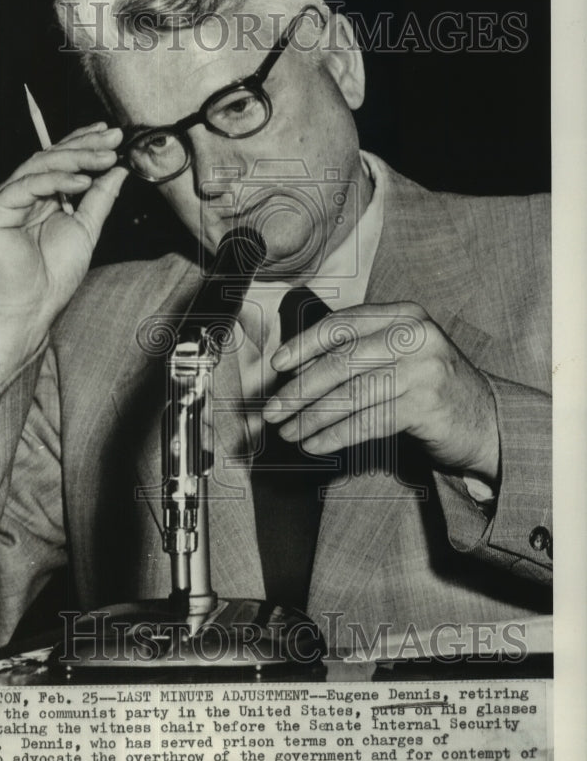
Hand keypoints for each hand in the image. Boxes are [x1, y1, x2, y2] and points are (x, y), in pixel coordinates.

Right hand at [0, 122, 126, 393]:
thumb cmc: (51, 278)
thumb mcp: (84, 230)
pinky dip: (57, 181)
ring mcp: (2, 201)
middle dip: (84, 144)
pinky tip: (84, 180)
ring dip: (76, 158)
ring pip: (39, 166)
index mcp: (35, 198)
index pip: (59, 160)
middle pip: (50, 157)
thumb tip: (118, 170)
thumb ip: (98, 199)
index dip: (83, 143)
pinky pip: (27, 187)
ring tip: (106, 156)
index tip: (111, 133)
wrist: (27, 310)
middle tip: (113, 137)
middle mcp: (16, 194)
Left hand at [262, 302, 499, 483]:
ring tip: (289, 432)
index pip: (342, 325)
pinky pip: (368, 421)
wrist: (486, 419)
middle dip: (300, 389)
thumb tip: (293, 369)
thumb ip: (358, 351)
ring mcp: (424, 369)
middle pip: (341, 362)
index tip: (277, 365)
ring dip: (312, 418)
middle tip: (274, 410)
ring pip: (351, 395)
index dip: (304, 345)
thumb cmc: (429, 386)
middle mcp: (415, 335)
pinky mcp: (427, 404)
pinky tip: (316, 445)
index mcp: (403, 315)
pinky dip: (336, 436)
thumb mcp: (400, 354)